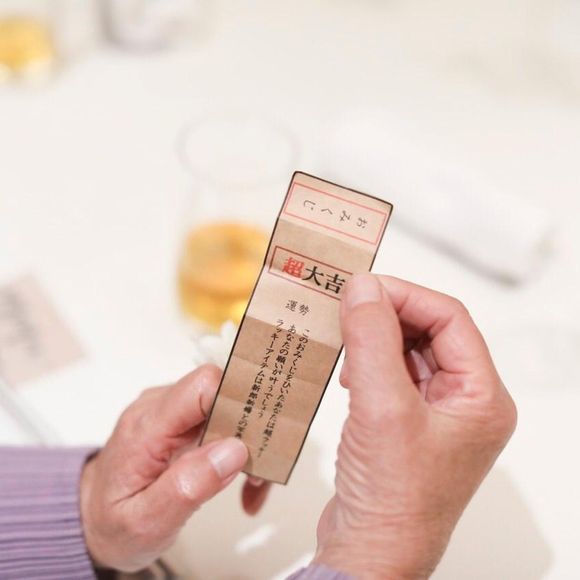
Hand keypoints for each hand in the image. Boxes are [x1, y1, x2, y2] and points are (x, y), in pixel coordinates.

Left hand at [80, 365, 269, 571]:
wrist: (91, 516)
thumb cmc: (112, 520)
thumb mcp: (145, 521)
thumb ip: (187, 487)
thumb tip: (233, 451)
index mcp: (147, 426)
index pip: (202, 385)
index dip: (236, 400)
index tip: (257, 433)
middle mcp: (160, 409)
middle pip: (222, 394)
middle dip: (251, 430)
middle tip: (259, 470)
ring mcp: (173, 414)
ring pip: (229, 410)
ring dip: (249, 447)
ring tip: (252, 486)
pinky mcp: (183, 423)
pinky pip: (222, 424)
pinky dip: (239, 452)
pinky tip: (242, 483)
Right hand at [314, 275, 516, 578]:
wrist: (371, 554)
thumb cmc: (393, 500)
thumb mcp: (382, 408)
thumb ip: (373, 341)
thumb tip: (363, 288)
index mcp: (481, 397)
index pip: (450, 319)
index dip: (406, 296)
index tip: (364, 287)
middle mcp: (465, 402)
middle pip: (430, 330)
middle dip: (388, 314)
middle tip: (349, 304)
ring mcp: (436, 413)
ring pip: (408, 349)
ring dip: (375, 336)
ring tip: (345, 334)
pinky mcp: (408, 422)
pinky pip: (392, 373)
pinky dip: (368, 360)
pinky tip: (348, 367)